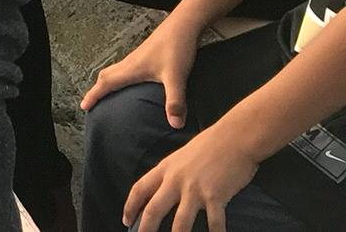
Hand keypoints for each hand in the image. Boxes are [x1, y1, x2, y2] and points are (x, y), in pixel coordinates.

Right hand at [83, 20, 197, 121]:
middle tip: (91, 103)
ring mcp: (137, 59)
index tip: (83, 106)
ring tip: (108, 96)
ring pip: (114, 72)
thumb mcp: (176, 77)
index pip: (106, 83)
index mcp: (131, 69)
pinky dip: (120, 79)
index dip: (93, 95)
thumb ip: (175, 101)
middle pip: (106, 76)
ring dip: (107, 83)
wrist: (183, 26)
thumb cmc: (176, 48)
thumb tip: (175, 126)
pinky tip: (132, 85)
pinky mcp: (146, 57)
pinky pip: (125, 70)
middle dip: (96, 90)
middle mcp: (130, 63)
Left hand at [121, 119, 261, 231]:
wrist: (234, 138)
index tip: (126, 220)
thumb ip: (172, 173)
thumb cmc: (210, 145)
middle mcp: (176, 180)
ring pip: (180, 223)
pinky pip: (214, 224)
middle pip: (154, 209)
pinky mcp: (215, 197)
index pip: (140, 189)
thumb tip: (164, 189)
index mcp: (166, 169)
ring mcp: (195, 190)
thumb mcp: (181, 156)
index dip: (130, 206)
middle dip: (145, 228)